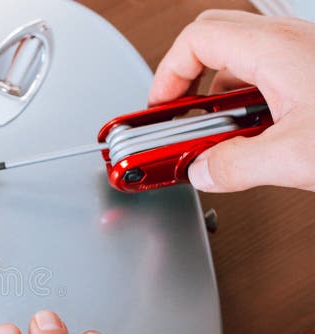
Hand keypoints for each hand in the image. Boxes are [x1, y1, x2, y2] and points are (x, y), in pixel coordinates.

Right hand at [149, 10, 314, 191]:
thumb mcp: (296, 157)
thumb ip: (235, 167)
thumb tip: (201, 170)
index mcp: (275, 48)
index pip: (195, 40)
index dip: (167, 76)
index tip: (158, 110)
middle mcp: (288, 41)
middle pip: (211, 39)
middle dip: (184, 79)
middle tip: (174, 113)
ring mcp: (303, 52)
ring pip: (238, 58)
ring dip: (217, 94)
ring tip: (212, 131)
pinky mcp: (312, 70)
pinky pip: (266, 73)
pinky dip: (246, 101)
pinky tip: (252, 134)